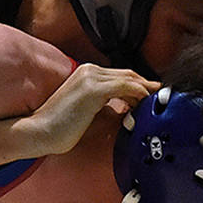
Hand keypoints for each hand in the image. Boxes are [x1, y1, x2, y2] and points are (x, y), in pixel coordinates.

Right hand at [24, 64, 154, 156]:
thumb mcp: (86, 109)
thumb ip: (104, 103)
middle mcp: (89, 70)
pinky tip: (144, 103)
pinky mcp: (93, 89)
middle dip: (146, 85)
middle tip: (161, 98)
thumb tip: (127, 108)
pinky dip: (139, 93)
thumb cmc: (60, 126)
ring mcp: (91, 78)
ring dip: (146, 90)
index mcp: (86, 73)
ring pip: (129, 78)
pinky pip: (125, 86)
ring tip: (156, 103)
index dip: (139, 84)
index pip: (120, 75)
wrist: (40, 131)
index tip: (152, 96)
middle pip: (128, 74)